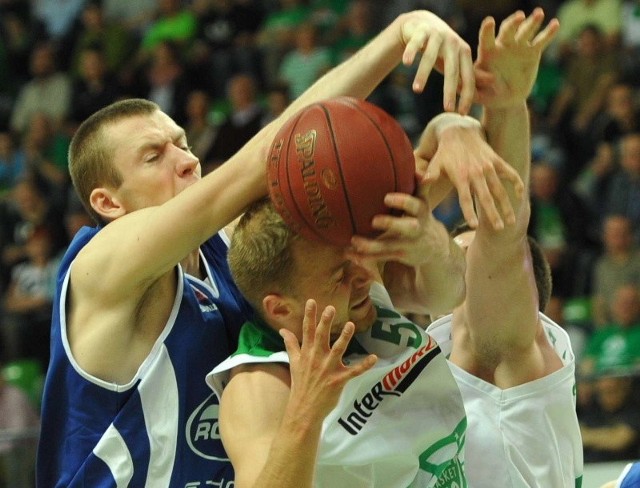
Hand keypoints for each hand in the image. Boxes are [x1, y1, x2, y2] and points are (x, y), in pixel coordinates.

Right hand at [280, 300, 376, 418]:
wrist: (304, 409)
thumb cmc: (300, 384)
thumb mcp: (293, 362)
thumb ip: (290, 344)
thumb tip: (282, 330)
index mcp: (306, 353)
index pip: (307, 331)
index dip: (309, 315)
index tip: (312, 301)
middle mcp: (316, 359)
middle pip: (321, 337)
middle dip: (326, 322)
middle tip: (331, 308)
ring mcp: (328, 369)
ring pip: (338, 350)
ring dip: (344, 338)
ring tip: (350, 325)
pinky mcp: (339, 380)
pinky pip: (354, 371)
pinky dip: (364, 365)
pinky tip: (374, 357)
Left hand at [348, 190, 446, 267]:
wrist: (434, 246)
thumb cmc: (421, 216)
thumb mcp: (423, 201)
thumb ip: (420, 186)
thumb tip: (418, 170)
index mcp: (421, 211)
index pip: (414, 205)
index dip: (402, 202)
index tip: (386, 198)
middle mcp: (415, 228)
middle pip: (407, 227)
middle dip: (391, 224)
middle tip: (374, 220)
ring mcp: (407, 244)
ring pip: (389, 246)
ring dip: (371, 245)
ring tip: (354, 240)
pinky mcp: (398, 255)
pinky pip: (380, 258)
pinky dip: (364, 257)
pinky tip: (349, 254)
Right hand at [399, 10, 473, 113]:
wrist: (424, 23)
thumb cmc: (442, 49)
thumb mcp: (457, 61)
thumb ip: (470, 73)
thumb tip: (492, 82)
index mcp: (464, 53)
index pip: (468, 78)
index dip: (467, 96)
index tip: (462, 113)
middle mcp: (453, 44)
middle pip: (452, 70)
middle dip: (450, 91)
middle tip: (448, 109)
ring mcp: (437, 36)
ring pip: (430, 57)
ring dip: (423, 74)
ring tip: (417, 90)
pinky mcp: (421, 31)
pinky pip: (415, 43)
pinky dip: (411, 52)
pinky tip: (406, 63)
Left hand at [416, 112, 523, 228]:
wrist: (459, 131)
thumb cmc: (444, 152)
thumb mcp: (435, 163)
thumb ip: (430, 174)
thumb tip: (422, 182)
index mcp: (460, 176)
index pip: (465, 198)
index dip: (469, 212)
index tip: (474, 226)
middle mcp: (476, 172)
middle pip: (486, 197)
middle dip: (493, 214)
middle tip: (499, 229)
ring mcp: (488, 166)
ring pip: (500, 189)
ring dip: (506, 205)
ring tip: (511, 221)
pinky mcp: (496, 160)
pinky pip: (510, 172)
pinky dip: (517, 183)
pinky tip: (521, 195)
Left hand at [474, 8, 558, 108]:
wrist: (506, 99)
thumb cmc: (488, 96)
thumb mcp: (479, 95)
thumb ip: (471, 90)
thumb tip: (459, 88)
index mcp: (487, 53)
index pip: (486, 39)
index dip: (487, 30)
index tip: (489, 21)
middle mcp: (503, 45)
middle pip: (507, 31)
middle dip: (513, 23)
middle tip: (519, 16)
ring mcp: (518, 46)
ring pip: (525, 31)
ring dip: (532, 22)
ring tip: (538, 14)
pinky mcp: (532, 52)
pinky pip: (541, 41)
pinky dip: (548, 33)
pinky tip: (555, 24)